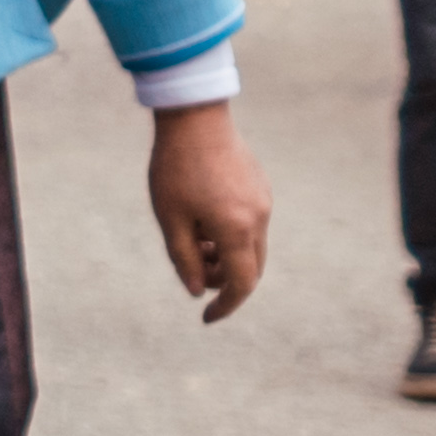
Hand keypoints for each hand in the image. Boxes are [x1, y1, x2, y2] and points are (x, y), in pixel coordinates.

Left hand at [146, 98, 270, 323]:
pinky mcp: (261, 187)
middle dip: (224, 280)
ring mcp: (264, 201)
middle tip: (193, 272)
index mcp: (237, 230)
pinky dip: (232, 235)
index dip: (226, 305)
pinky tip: (204, 220)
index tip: (207, 318)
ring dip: (226, 256)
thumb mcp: (171, 219)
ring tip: (193, 241)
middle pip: (251, 267)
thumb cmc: (175, 169)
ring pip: (252, 245)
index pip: (241, 284)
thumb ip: (184, 260)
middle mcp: (259, 218)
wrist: (195, 117)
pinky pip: (252, 224)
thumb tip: (196, 290)